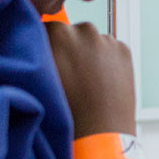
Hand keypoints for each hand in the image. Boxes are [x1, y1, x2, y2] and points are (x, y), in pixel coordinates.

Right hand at [46, 21, 135, 137]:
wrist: (99, 129)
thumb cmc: (66, 107)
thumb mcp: (41, 76)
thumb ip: (37, 51)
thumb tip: (35, 39)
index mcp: (58, 33)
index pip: (49, 29)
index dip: (49, 45)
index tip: (52, 60)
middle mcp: (84, 30)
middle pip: (73, 32)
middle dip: (71, 48)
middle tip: (71, 73)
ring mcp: (107, 39)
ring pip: (93, 41)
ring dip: (90, 53)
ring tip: (88, 80)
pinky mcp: (124, 49)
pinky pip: (112, 49)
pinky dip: (108, 60)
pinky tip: (103, 80)